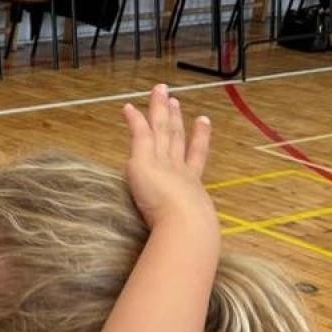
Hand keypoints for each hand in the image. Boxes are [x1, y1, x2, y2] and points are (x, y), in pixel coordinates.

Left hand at [121, 84, 215, 231]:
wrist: (187, 224)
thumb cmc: (189, 233)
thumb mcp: (193, 227)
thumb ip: (192, 226)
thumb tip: (197, 239)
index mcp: (191, 185)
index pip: (195, 157)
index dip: (199, 140)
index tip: (204, 122)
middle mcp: (179, 168)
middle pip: (176, 137)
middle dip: (176, 118)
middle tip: (176, 101)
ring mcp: (163, 161)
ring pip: (160, 128)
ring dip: (159, 109)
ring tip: (160, 93)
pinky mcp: (145, 159)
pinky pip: (139, 134)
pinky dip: (134, 120)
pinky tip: (128, 107)